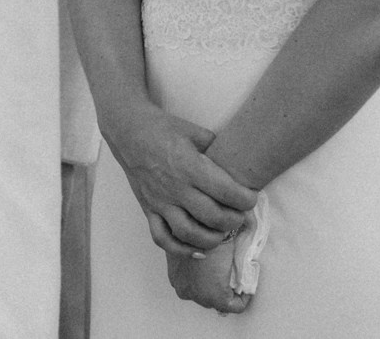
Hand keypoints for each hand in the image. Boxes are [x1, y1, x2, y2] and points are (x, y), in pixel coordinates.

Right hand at [109, 106, 256, 254]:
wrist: (128, 131)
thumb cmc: (163, 128)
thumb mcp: (194, 131)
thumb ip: (216, 148)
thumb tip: (236, 162)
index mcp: (189, 166)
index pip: (225, 191)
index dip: (245, 199)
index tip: (251, 198)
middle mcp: (175, 188)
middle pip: (212, 217)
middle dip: (235, 220)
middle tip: (241, 214)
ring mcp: (160, 201)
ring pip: (189, 233)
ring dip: (212, 239)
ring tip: (224, 232)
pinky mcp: (148, 209)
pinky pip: (162, 237)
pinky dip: (181, 250)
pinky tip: (198, 251)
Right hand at [166, 237, 251, 314]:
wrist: (192, 218)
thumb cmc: (219, 237)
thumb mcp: (237, 254)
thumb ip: (242, 267)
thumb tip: (248, 267)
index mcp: (214, 296)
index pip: (235, 306)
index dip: (244, 296)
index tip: (246, 284)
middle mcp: (195, 296)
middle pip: (215, 300)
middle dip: (224, 290)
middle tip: (232, 274)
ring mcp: (181, 286)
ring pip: (200, 292)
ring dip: (208, 284)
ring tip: (215, 268)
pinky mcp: (173, 275)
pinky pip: (188, 282)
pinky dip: (195, 277)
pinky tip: (202, 263)